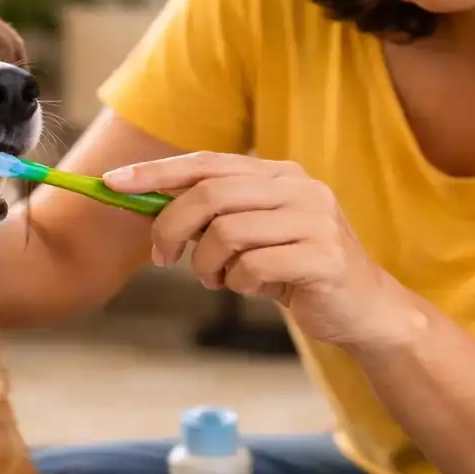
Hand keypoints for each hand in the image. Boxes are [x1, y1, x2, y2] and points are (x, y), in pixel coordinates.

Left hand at [103, 152, 422, 349]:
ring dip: (206, 265)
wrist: (363, 310)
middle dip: (172, 227)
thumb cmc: (294, 270)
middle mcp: (299, 188)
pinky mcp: (324, 258)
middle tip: (163, 256)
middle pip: (210, 195)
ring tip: (218, 279)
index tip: (112, 184)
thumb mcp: (251, 234)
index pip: (205, 163)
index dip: (155, 172)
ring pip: (227, 233)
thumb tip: (142, 201)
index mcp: (278, 174)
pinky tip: (254, 289)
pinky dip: (239, 283)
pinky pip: (253, 268)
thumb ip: (211, 215)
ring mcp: (315, 221)